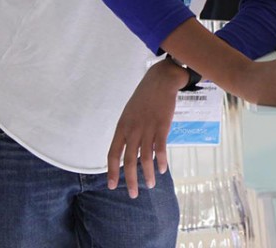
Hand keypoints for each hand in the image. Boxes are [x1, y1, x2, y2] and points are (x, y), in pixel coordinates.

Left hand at [106, 58, 187, 197]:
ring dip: (148, 174)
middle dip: (130, 180)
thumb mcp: (130, 113)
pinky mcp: (162, 126)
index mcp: (122, 127)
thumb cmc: (145, 97)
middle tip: (132, 194)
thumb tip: (131, 149)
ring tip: (151, 185)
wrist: (160, 81)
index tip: (112, 185)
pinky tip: (163, 169)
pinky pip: (160, 148)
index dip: (112, 171)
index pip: (113, 154)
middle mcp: (133, 130)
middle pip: (129, 161)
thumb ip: (129, 130)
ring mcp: (147, 128)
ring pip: (145, 158)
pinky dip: (161, 161)